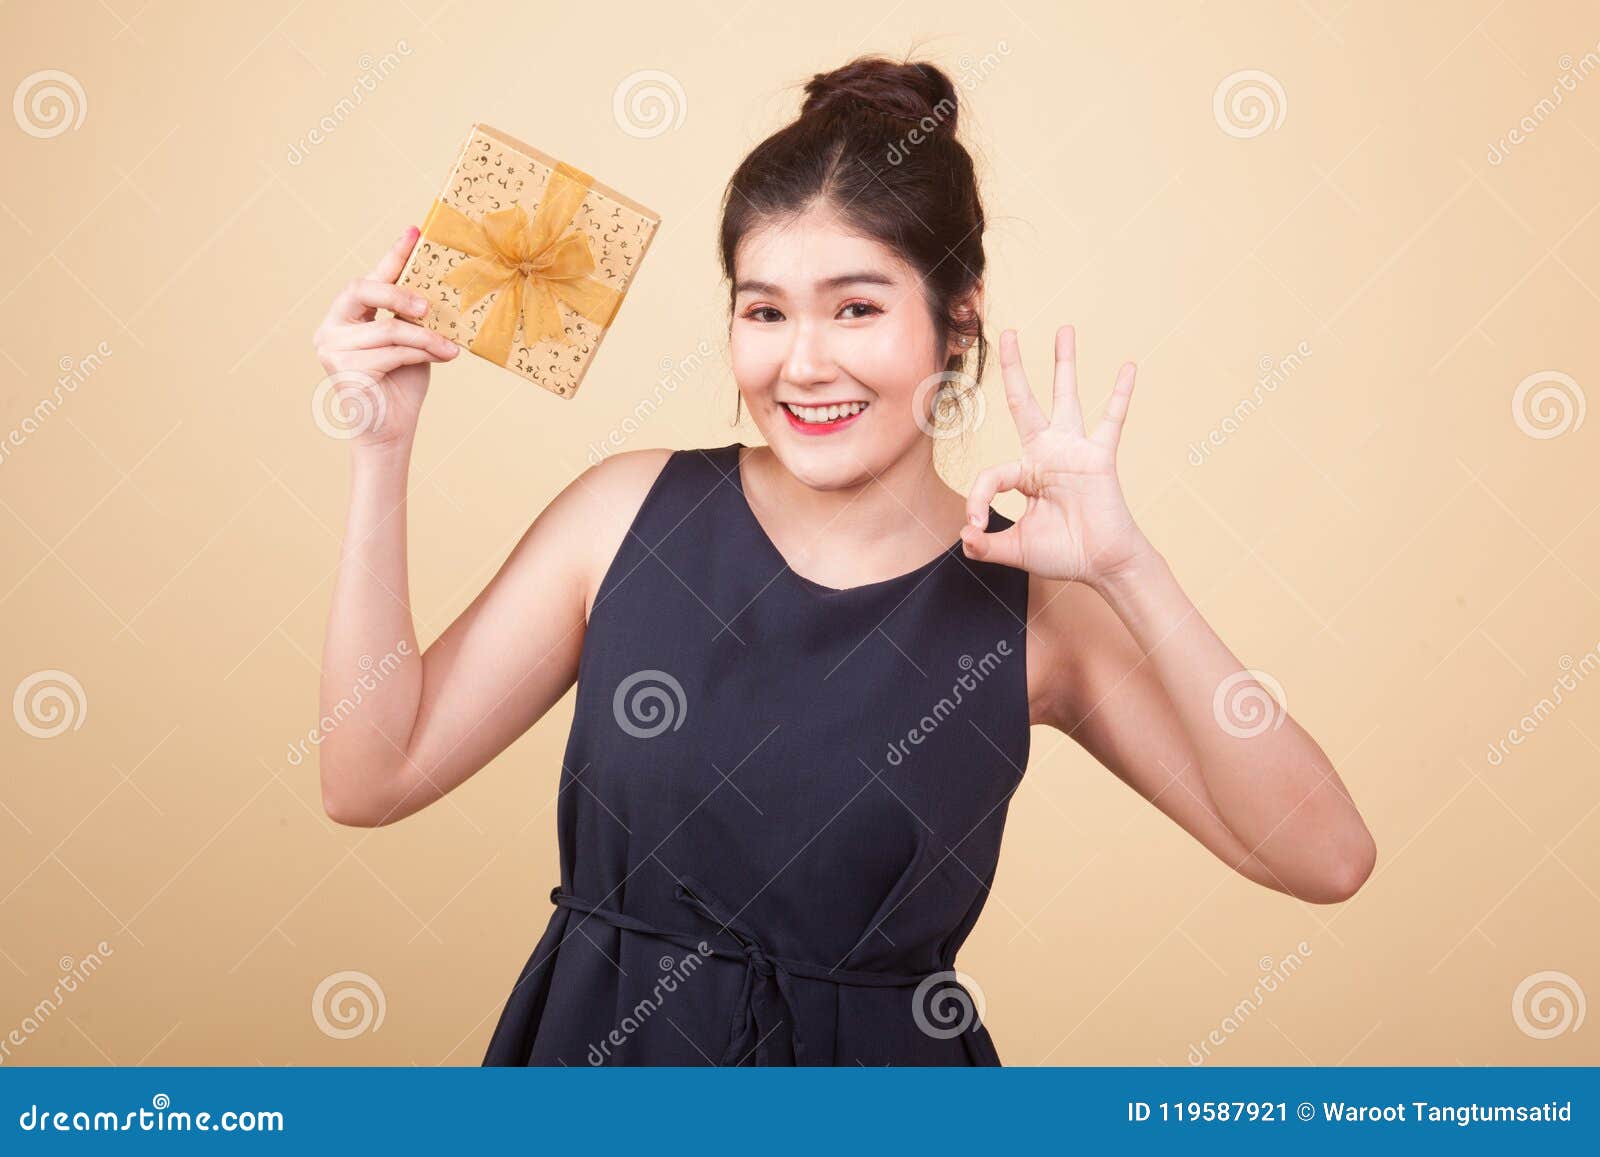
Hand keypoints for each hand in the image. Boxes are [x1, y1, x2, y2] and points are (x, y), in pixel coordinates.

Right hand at [311, 226, 458, 450]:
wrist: (391, 430)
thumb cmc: (400, 384)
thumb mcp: (411, 341)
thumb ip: (412, 316)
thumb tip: (438, 288)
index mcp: (347, 314)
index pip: (371, 275)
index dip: (394, 254)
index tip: (415, 231)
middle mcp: (332, 326)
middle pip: (363, 289)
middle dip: (400, 292)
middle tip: (429, 306)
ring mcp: (332, 347)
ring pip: (390, 328)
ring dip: (427, 338)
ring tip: (451, 348)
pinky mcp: (343, 369)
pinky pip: (392, 351)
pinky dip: (422, 354)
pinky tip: (442, 358)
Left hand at [961, 324, 1154, 586]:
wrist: (1101, 565)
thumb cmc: (1062, 553)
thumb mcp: (1015, 549)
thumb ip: (987, 546)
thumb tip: (964, 536)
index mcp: (1026, 473)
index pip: (991, 474)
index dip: (977, 500)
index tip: (977, 526)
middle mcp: (1048, 453)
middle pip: (1024, 401)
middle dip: (1015, 368)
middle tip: (1009, 333)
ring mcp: (1074, 451)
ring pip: (1066, 397)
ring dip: (1064, 363)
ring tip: (1064, 330)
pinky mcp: (1099, 458)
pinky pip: (1112, 420)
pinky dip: (1120, 394)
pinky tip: (1128, 366)